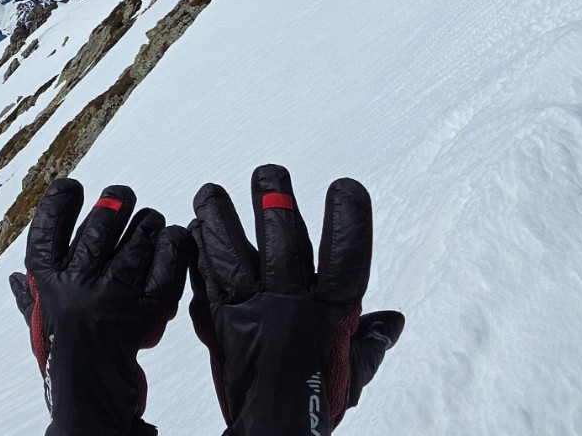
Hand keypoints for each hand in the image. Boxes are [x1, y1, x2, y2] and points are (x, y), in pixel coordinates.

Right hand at [10, 179, 190, 435]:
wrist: (92, 397)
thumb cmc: (66, 357)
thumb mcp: (40, 327)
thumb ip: (31, 300)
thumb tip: (15, 278)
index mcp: (47, 283)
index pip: (47, 229)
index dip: (59, 203)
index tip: (71, 187)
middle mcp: (76, 286)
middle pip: (100, 226)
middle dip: (116, 202)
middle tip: (122, 197)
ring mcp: (111, 297)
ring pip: (138, 239)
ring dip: (149, 224)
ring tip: (151, 222)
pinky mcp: (145, 311)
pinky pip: (165, 266)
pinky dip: (174, 248)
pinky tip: (175, 238)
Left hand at [188, 165, 403, 434]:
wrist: (271, 433)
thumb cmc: (313, 404)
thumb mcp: (351, 376)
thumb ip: (367, 344)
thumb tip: (391, 321)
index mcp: (329, 316)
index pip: (345, 258)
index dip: (348, 220)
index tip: (345, 187)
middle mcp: (289, 307)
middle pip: (283, 240)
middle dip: (274, 200)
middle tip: (268, 173)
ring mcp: (250, 314)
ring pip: (232, 253)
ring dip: (220, 219)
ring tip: (211, 193)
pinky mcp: (219, 325)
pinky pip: (204, 280)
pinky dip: (196, 256)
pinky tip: (190, 233)